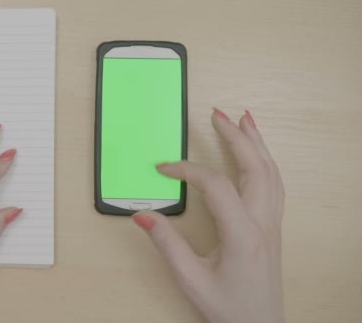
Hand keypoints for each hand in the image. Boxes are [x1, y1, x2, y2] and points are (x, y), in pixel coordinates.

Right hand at [132, 109, 284, 322]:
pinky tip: (257, 153)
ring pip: (271, 173)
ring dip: (257, 143)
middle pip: (255, 167)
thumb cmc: (228, 307)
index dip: (187, 170)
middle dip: (236, 136)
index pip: (215, 185)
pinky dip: (266, 161)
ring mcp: (272, 224)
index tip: (163, 168)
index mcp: (242, 234)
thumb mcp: (190, 279)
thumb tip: (142, 215)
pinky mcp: (272, 227)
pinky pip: (274, 184)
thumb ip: (166, 244)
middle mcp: (263, 223)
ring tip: (244, 119)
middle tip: (217, 113)